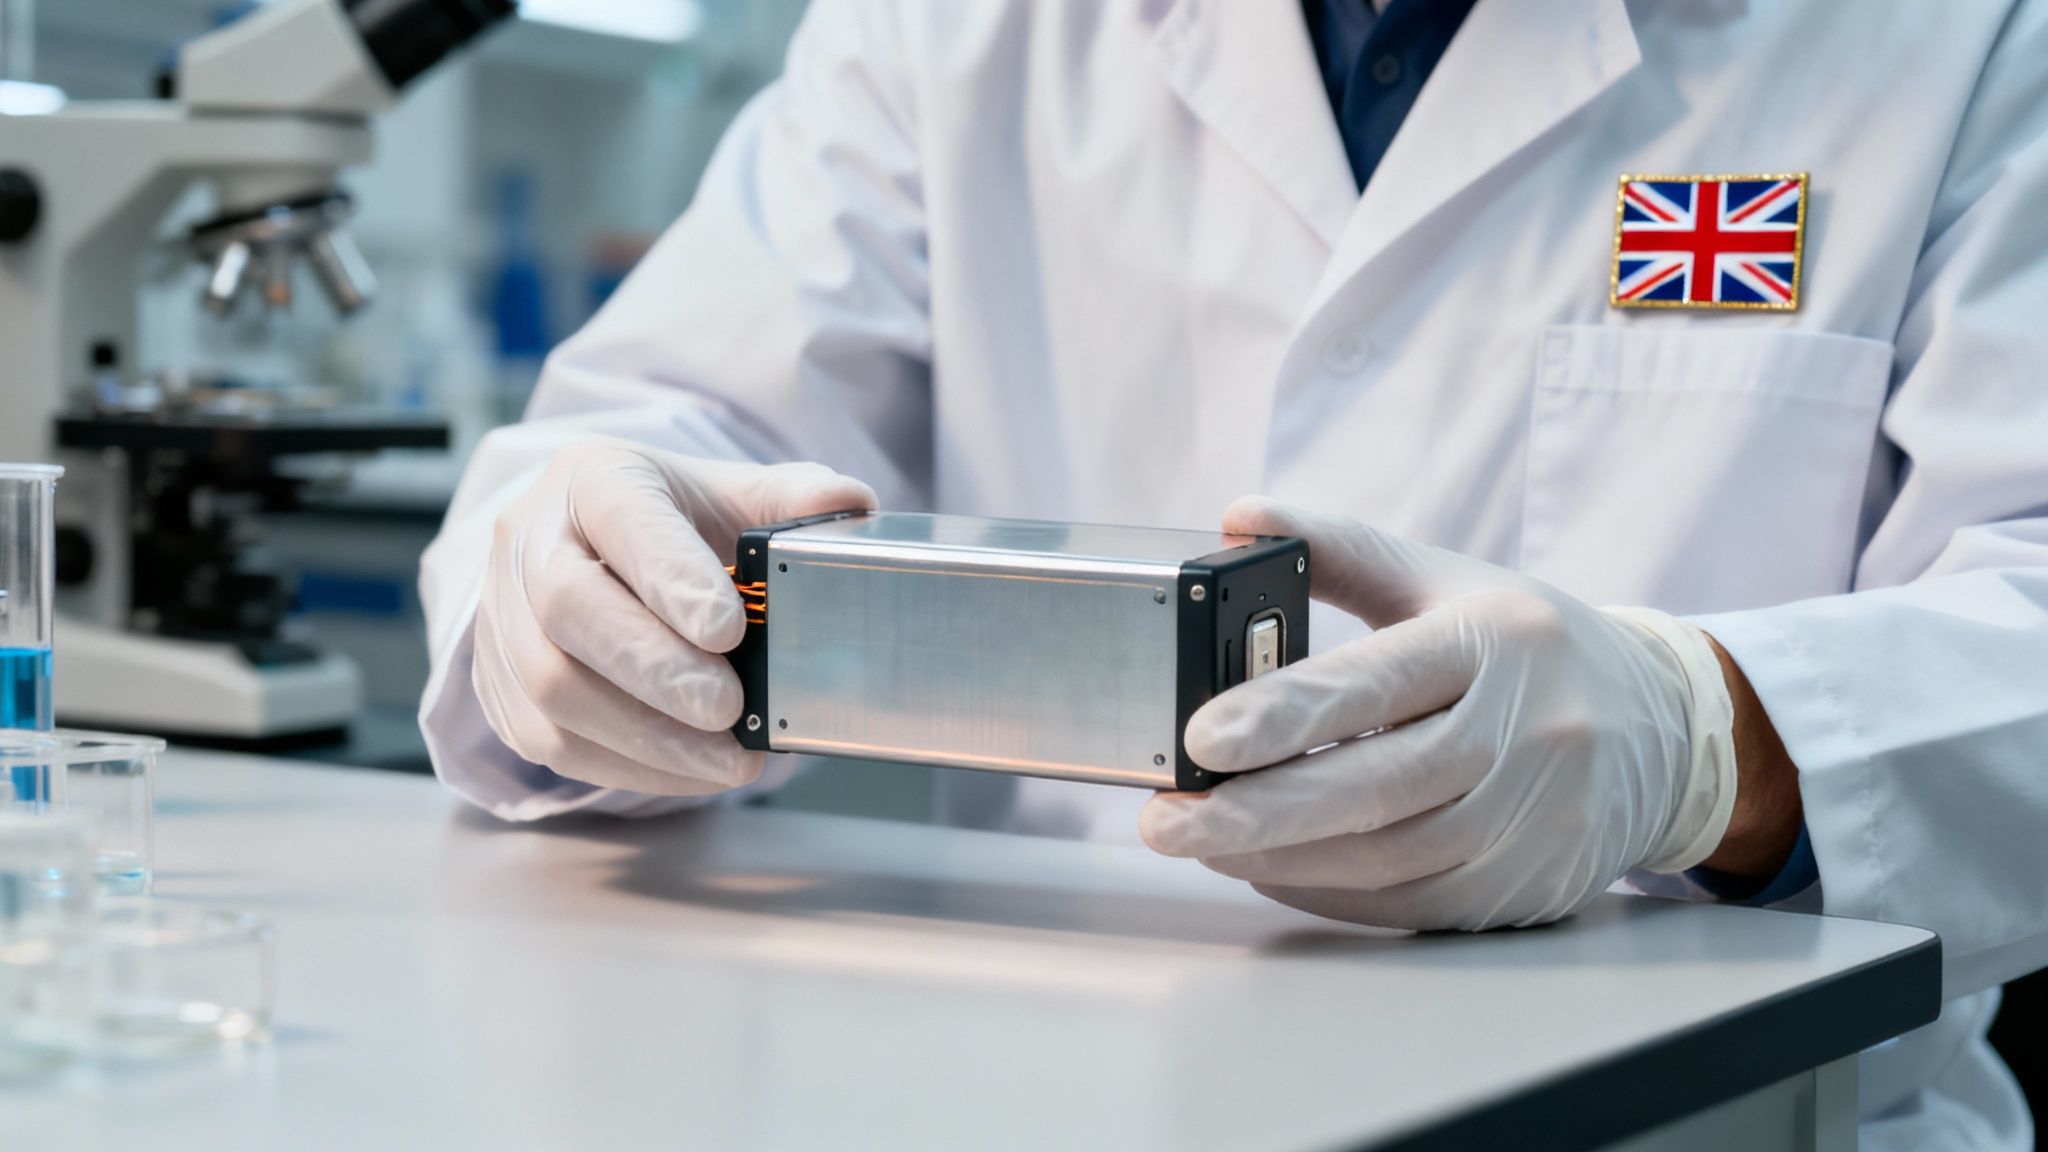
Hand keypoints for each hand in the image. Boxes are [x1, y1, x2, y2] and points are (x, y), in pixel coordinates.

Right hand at [473, 439, 875, 794]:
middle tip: (728, 710)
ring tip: (726, 759)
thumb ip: (789, 500)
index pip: (622, 518)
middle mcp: (528, 541)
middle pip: (569, 608)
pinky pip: (549, 740)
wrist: (584, 552)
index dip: (672, 577)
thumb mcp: (724, 493)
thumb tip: (852, 506)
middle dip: (655, 669)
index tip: (730, 630)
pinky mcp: (498, 687)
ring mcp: (500, 617)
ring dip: (645, 734)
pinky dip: (627, 765)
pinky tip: (689, 770)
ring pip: (551, 686)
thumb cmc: (665, 524)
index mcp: (591, 479)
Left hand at [1140, 498, 1737, 930]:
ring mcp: (1533, 819)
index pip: (1376, 681)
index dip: (1284, 714)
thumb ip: (1344, 550)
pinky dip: (1327, 890)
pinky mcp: (1527, 886)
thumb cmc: (1533, 647)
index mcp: (1497, 639)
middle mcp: (1526, 732)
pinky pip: (1407, 904)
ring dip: (1277, 859)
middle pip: (1374, 787)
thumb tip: (1243, 516)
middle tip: (1165, 823)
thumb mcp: (1450, 581)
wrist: (1665, 730)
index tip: (1202, 738)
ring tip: (1201, 842)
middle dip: (1255, 814)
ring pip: (1384, 859)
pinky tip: (1270, 868)